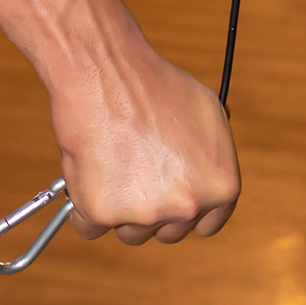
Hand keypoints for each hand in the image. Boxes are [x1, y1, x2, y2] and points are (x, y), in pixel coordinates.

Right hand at [52, 39, 239, 245]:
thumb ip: (215, 154)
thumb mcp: (207, 111)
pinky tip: (88, 171)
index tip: (171, 198)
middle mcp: (187, 206)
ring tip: (113, 162)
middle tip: (136, 170)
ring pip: (131, 232)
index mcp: (221, 186)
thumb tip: (208, 173)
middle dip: (153, 208)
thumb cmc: (153, 85)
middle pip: (168, 231)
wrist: (104, 72)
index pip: (208, 224)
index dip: (187, 210)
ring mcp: (144, 213)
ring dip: (120, 209)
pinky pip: (90, 226)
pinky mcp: (102, 213)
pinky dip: (84, 207)